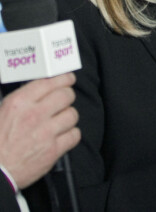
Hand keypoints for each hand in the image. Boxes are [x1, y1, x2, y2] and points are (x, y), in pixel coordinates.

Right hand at [0, 72, 79, 187]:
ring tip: (59, 121)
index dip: (63, 79)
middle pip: (66, 95)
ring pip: (72, 114)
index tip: (68, 79)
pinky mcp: (53, 150)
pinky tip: (62, 136)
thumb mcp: (2, 112)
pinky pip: (74, 135)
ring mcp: (45, 133)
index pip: (50, 82)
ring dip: (68, 117)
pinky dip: (70, 135)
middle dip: (67, 97)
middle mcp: (34, 115)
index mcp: (19, 103)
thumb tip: (42, 89)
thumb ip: (22, 99)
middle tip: (64, 101)